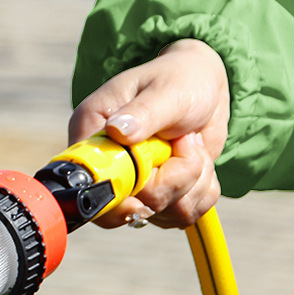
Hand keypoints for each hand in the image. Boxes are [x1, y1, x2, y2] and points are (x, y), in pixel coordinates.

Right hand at [68, 39, 229, 228]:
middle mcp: (108, 169)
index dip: (117, 196)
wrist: (204, 87)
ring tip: (192, 145)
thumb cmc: (179, 79)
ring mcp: (134, 190)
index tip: (146, 184)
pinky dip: (203, 190)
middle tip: (185, 141)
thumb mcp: (165, 90)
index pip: (89, 186)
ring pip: (163, 214)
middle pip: (131, 208)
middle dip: (172, 180)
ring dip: (193, 181)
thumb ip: (143, 113)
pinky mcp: (160, 199)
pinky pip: (184, 215)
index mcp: (93, 138)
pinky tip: (198, 160)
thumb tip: (118, 130)